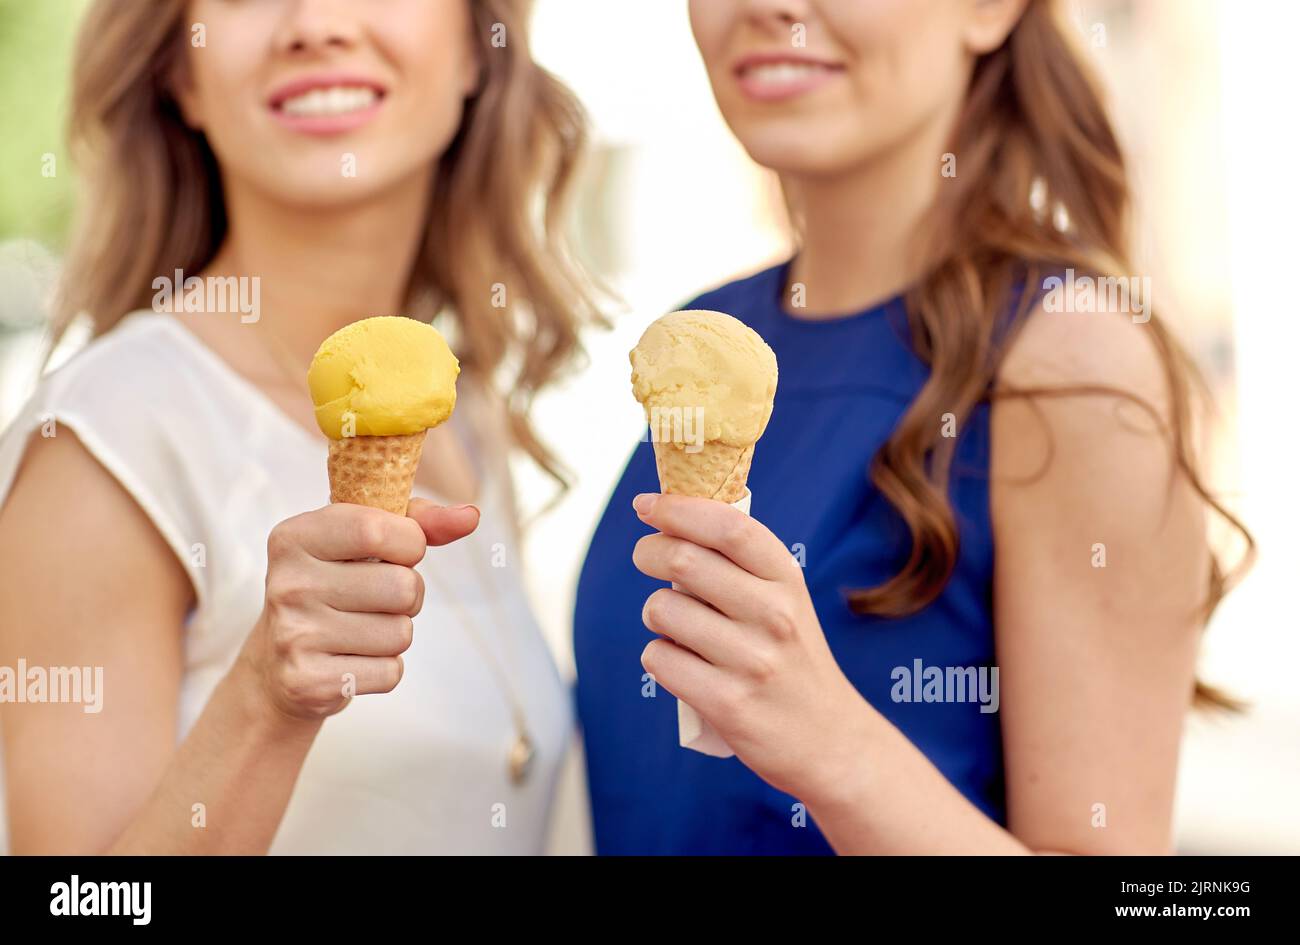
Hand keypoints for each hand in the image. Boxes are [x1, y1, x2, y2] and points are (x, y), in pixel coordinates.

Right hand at [236, 498, 478, 721]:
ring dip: (395, 632)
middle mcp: (287, 584)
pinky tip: (351, 659)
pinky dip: (384, 668)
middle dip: (409, 594)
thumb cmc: (335, 585)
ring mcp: (294, 635)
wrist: (277, 662)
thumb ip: (419, 521)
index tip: (396, 552)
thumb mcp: (363, 542)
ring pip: (401, 633)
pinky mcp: (307, 682)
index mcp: (294, 537)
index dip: (410, 544)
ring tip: (360, 628)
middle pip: (403, 587)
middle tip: (376, 598)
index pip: (377, 530)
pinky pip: (390, 672)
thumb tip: (470, 515)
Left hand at [632, 492, 874, 800]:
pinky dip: (657, 656)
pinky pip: (658, 658)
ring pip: (662, 609)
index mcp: (787, 581)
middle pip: (683, 559)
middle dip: (648, 552)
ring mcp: (751, 661)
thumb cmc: (791, 658)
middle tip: (647, 557)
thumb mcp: (785, 601)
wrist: (829, 739)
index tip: (645, 505)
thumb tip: (669, 518)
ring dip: (653, 612)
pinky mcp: (727, 703)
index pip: (728, 526)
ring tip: (676, 625)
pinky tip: (680, 664)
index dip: (678, 508)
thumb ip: (739, 563)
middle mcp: (774, 616)